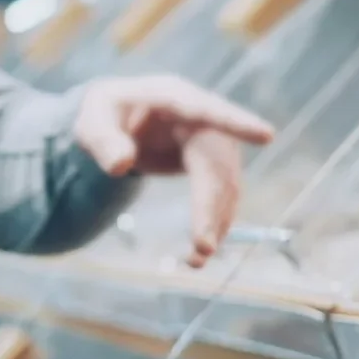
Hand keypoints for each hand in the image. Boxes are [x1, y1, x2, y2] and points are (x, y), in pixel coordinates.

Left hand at [72, 76, 274, 267]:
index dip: (237, 123)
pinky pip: (220, 196)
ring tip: (197, 260)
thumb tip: (120, 166)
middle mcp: (200, 120)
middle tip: (202, 246)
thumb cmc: (104, 114)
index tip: (267, 135)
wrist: (117, 119)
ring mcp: (209, 142)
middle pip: (216, 163)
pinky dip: (213, 222)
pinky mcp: (210, 164)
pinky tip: (200, 252)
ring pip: (224, 185)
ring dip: (216, 222)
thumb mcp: (91, 121)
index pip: (207, 111)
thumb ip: (102, 141)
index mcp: (174, 98)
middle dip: (211, 205)